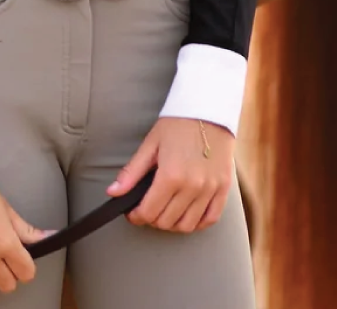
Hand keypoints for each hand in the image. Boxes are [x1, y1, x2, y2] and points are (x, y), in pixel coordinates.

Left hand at [107, 117, 234, 232]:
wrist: (207, 111)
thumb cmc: (176, 125)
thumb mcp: (150, 145)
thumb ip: (132, 172)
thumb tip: (113, 192)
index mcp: (171, 175)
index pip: (149, 211)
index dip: (137, 216)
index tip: (132, 213)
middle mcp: (192, 187)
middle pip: (167, 221)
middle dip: (152, 220)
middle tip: (146, 210)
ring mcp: (210, 190)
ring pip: (188, 225)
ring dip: (172, 224)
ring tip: (164, 213)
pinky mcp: (223, 189)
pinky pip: (210, 219)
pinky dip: (196, 223)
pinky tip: (186, 215)